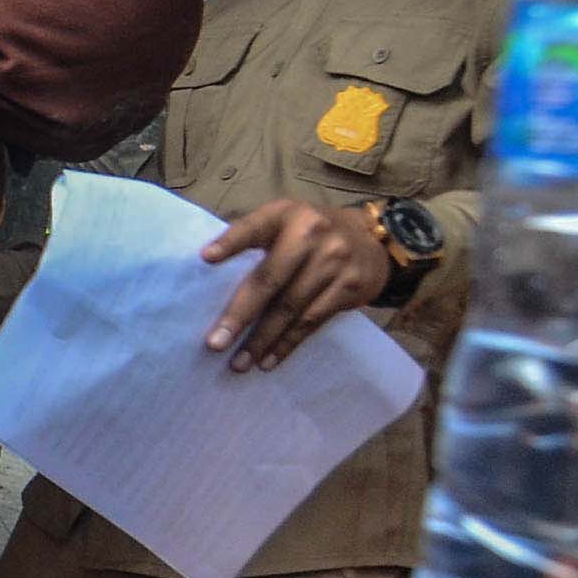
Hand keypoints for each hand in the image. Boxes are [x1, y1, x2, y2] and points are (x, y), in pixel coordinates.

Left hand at [201, 200, 392, 370]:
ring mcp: (334, 260)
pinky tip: (270, 359)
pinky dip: (288, 343)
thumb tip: (210, 277)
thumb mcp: (286, 222)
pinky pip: (312, 321)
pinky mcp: (350, 286)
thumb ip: (257, 240)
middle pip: (269, 279)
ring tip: (240, 363)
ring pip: (290, 307)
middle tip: (216, 343)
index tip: (205, 258)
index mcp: (285, 214)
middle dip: (240, 315)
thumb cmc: (312, 234)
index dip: (230, 242)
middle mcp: (310, 233)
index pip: (254, 227)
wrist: (373, 239)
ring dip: (262, 339)